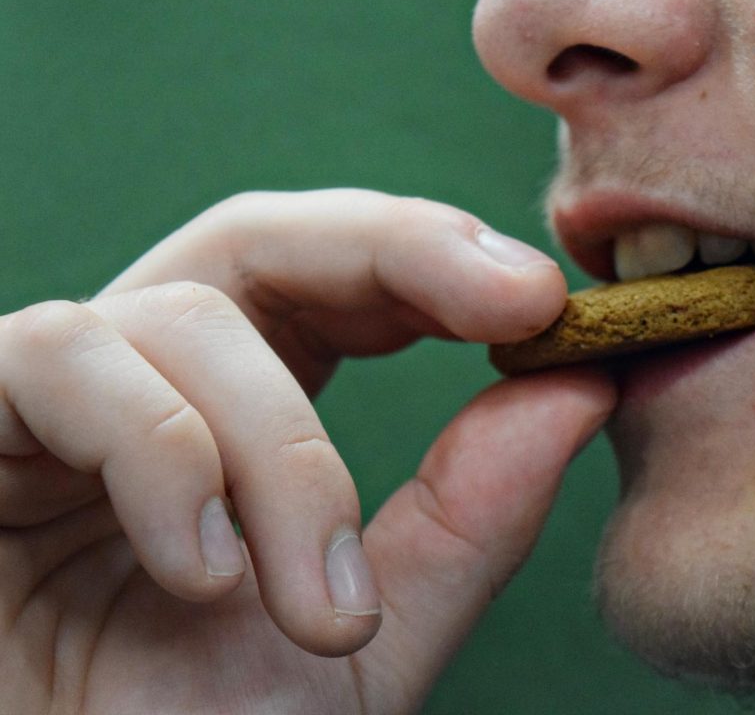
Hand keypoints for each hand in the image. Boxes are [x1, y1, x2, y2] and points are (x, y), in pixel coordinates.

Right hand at [0, 189, 616, 712]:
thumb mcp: (369, 635)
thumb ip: (471, 515)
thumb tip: (584, 386)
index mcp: (239, 416)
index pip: (341, 280)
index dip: (441, 257)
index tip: (546, 297)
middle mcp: (145, 386)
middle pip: (265, 237)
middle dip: (402, 252)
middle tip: (515, 303)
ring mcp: (46, 402)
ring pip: (188, 315)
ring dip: (283, 451)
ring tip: (319, 606)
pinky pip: (61, 356)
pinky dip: (160, 451)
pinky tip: (197, 572)